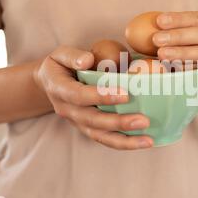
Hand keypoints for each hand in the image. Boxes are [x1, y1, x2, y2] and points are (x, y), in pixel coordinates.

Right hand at [33, 46, 153, 149]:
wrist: (49, 83)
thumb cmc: (61, 65)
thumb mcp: (60, 54)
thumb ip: (72, 56)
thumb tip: (87, 61)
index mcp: (60, 89)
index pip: (80, 95)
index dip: (101, 96)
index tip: (125, 94)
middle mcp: (67, 110)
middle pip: (93, 120)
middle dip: (119, 122)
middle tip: (144, 121)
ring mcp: (77, 122)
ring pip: (100, 135)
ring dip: (125, 140)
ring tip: (148, 140)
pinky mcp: (87, 129)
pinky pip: (105, 139)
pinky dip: (124, 143)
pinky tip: (144, 142)